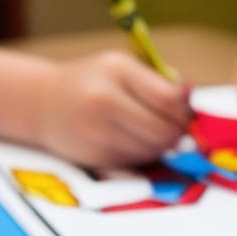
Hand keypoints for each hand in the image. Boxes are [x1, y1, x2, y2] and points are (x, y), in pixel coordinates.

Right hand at [37, 51, 190, 166]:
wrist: (45, 104)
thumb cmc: (93, 84)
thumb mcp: (123, 69)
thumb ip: (159, 84)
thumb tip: (191, 100)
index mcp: (116, 70)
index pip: (170, 99)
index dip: (185, 111)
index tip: (185, 112)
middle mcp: (104, 100)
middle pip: (165, 131)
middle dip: (177, 135)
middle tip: (174, 129)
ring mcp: (98, 132)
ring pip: (154, 152)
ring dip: (161, 148)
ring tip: (147, 132)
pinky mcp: (98, 158)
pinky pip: (138, 165)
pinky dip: (143, 158)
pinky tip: (131, 144)